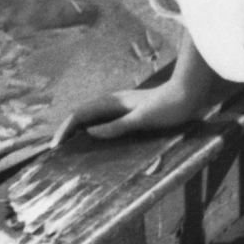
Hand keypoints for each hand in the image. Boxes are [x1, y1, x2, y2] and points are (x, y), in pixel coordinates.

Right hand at [51, 84, 192, 146]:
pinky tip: (96, 140)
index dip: (65, 130)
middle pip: (82, 115)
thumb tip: (90, 132)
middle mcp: (113, 102)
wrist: (188, 93)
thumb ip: (117, 126)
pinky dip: (94, 129)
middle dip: (67, 130)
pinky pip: (104, 120)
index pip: (80, 115)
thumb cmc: (168, 107)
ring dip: (79, 130)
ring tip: (70, 146)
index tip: (55, 146)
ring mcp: (121, 106)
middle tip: (56, 149)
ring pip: (92, 116)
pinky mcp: (130, 111)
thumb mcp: (142, 119)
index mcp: (112, 103)